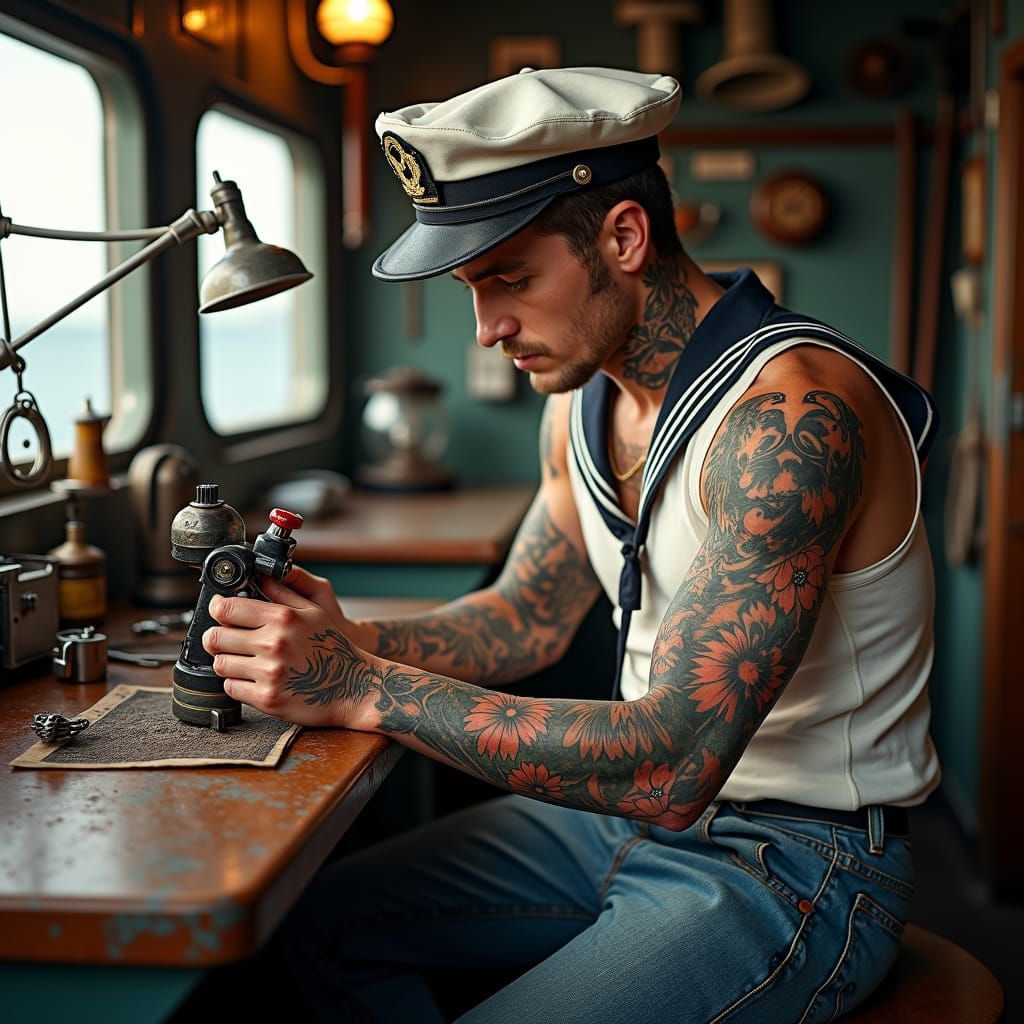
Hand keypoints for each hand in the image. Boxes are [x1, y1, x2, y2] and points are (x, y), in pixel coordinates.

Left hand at [203, 579, 374, 729]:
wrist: (353, 687)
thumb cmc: (334, 649)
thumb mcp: (314, 612)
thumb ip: (283, 592)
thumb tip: (258, 577)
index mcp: (283, 618)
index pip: (226, 609)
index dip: (217, 609)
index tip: (220, 612)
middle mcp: (274, 644)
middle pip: (215, 638)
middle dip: (217, 637)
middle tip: (226, 639)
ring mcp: (270, 673)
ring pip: (220, 664)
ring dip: (227, 661)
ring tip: (243, 660)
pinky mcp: (267, 698)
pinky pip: (230, 688)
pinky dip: (237, 683)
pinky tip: (253, 678)